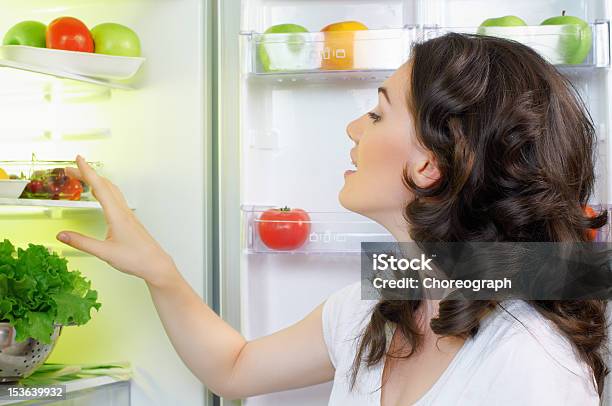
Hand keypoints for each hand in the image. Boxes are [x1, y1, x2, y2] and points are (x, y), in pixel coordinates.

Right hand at [56, 156, 175, 286]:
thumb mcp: (104, 252)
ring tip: (82, 177)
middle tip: (69, 169)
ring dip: (96, 181)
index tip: (78, 159)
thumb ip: (82, 243)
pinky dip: (104, 190)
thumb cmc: (135, 258)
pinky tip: (101, 194)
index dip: (87, 172)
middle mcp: (123, 211)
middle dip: (86, 174)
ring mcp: (127, 214)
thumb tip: (61, 235)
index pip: (99, 188)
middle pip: (104, 185)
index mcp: (117, 215)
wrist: (155, 264)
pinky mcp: (129, 219)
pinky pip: (115, 198)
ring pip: (111, 190)